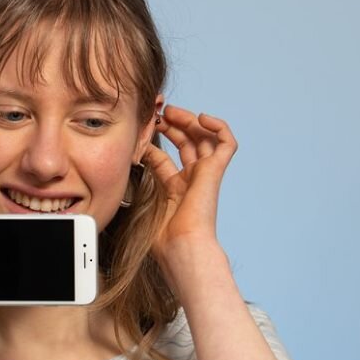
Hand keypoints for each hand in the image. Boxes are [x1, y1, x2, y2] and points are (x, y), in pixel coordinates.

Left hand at [138, 104, 235, 271]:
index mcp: (176, 189)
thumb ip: (140, 177)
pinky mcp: (216, 171)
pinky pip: (227, 143)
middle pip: (186, 143)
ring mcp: (206, 174)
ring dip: (189, 120)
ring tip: (172, 112)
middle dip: (172, 124)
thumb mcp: (144, 199)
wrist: (182, 247)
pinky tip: (203, 119)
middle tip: (158, 113)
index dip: (154, 141)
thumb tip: (132, 155)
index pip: (166, 158)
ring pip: (204, 138)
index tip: (141, 129)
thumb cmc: (164, 236)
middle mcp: (193, 180)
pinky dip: (219, 127)